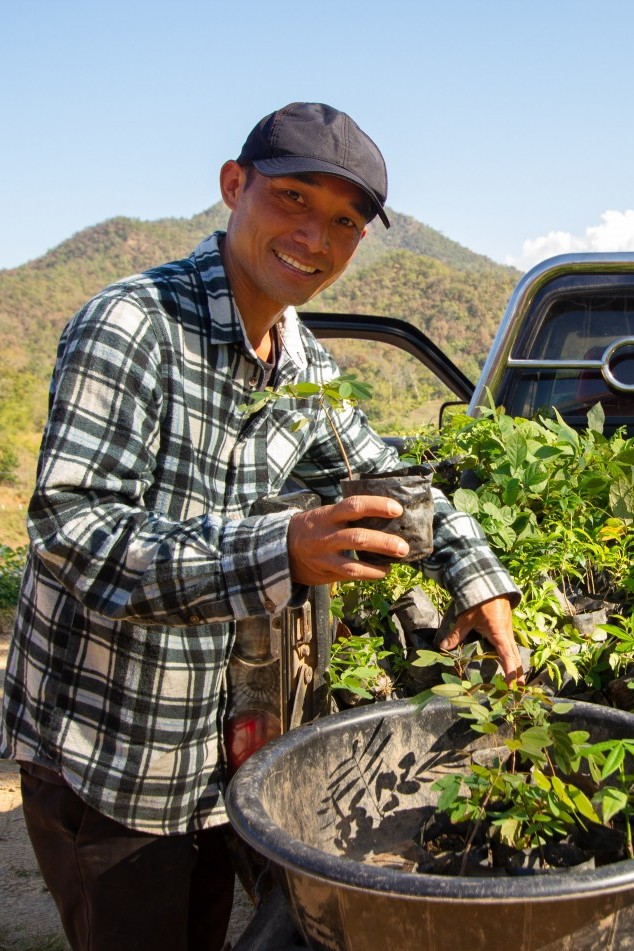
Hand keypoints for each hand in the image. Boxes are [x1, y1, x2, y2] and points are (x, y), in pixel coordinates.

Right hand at [288, 496, 408, 584]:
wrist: (283, 548)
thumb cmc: (313, 527)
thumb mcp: (325, 514)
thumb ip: (347, 515)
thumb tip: (386, 515)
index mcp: (327, 515)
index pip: (354, 506)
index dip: (376, 506)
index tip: (397, 509)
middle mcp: (325, 535)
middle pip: (357, 537)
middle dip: (383, 542)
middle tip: (404, 546)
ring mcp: (324, 557)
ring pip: (353, 563)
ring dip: (378, 563)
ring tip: (398, 559)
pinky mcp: (325, 572)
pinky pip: (350, 575)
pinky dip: (370, 574)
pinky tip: (383, 571)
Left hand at [438, 596, 524, 684]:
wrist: (488, 584)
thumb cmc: (478, 601)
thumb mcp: (466, 618)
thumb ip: (456, 634)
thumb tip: (443, 647)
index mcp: (499, 633)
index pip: (507, 656)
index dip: (509, 671)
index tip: (512, 685)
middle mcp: (506, 633)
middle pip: (515, 657)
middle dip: (517, 673)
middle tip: (518, 689)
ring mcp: (508, 630)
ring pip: (514, 651)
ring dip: (515, 665)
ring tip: (516, 681)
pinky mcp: (506, 628)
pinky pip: (511, 645)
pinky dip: (512, 656)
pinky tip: (509, 663)